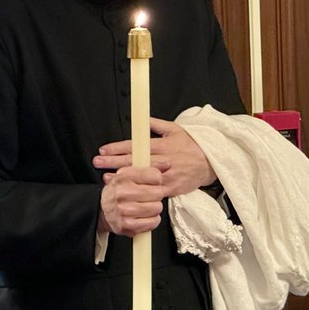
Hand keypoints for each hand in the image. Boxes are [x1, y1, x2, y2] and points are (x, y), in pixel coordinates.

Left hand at [93, 117, 215, 196]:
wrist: (210, 163)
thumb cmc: (192, 145)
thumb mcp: (177, 130)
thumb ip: (157, 125)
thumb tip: (142, 119)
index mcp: (163, 145)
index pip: (136, 145)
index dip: (118, 147)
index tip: (104, 149)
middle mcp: (163, 159)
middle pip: (134, 160)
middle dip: (113, 161)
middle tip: (98, 161)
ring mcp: (166, 174)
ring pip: (140, 176)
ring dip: (122, 177)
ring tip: (106, 178)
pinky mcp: (171, 187)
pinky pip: (152, 189)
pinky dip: (139, 190)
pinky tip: (128, 190)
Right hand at [98, 166, 164, 235]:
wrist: (101, 210)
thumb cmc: (120, 191)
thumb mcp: (131, 174)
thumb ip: (151, 167)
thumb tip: (168, 164)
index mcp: (124, 176)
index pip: (155, 176)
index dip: (157, 180)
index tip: (152, 183)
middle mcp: (122, 192)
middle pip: (158, 192)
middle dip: (156, 195)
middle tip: (148, 196)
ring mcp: (124, 210)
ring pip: (157, 207)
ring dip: (154, 208)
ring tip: (145, 206)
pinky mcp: (127, 225)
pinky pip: (153, 222)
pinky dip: (152, 220)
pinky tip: (144, 216)